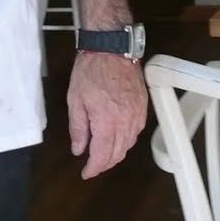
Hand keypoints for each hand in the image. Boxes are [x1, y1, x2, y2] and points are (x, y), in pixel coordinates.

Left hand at [67, 52, 147, 179]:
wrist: (112, 47)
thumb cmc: (90, 71)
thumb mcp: (75, 99)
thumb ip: (78, 128)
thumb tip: (79, 149)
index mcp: (107, 122)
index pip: (102, 156)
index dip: (93, 168)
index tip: (85, 173)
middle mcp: (126, 121)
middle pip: (118, 153)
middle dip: (105, 163)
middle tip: (93, 166)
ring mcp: (137, 113)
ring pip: (130, 143)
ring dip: (117, 152)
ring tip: (105, 153)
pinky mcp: (143, 105)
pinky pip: (137, 130)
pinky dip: (128, 139)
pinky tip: (119, 137)